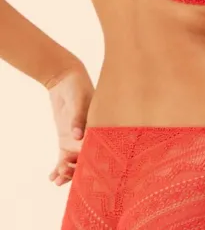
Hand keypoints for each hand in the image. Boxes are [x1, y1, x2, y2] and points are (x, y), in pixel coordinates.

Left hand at [47, 63, 93, 185]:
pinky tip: (52, 178)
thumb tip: (78, 136)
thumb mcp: (79, 100)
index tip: (83, 171)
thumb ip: (79, 118)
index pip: (99, 149)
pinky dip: (59, 168)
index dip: (93, 163)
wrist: (65, 79)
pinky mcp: (66, 139)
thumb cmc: (78, 86)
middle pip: (87, 160)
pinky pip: (64, 158)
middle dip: (77, 172)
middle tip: (64, 174)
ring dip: (67, 173)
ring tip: (57, 178)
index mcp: (100, 127)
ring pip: (75, 163)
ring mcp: (78, 140)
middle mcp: (91, 136)